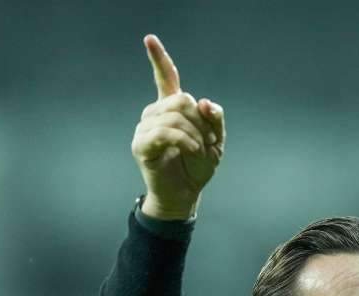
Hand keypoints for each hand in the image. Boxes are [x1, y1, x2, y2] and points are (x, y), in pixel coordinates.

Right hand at [130, 35, 225, 219]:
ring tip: (200, 151)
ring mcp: (145, 128)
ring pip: (175, 115)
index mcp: (172, 108)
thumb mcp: (216, 140)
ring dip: (197, 135)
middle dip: (202, 121)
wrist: (186, 193)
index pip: (165, 78)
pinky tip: (192, 151)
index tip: (149, 39)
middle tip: (208, 141)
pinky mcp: (141, 144)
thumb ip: (214, 119)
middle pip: (181, 99)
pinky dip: (186, 141)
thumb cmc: (198, 166)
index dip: (159, 59)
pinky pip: (166, 132)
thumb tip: (203, 102)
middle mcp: (155, 113)